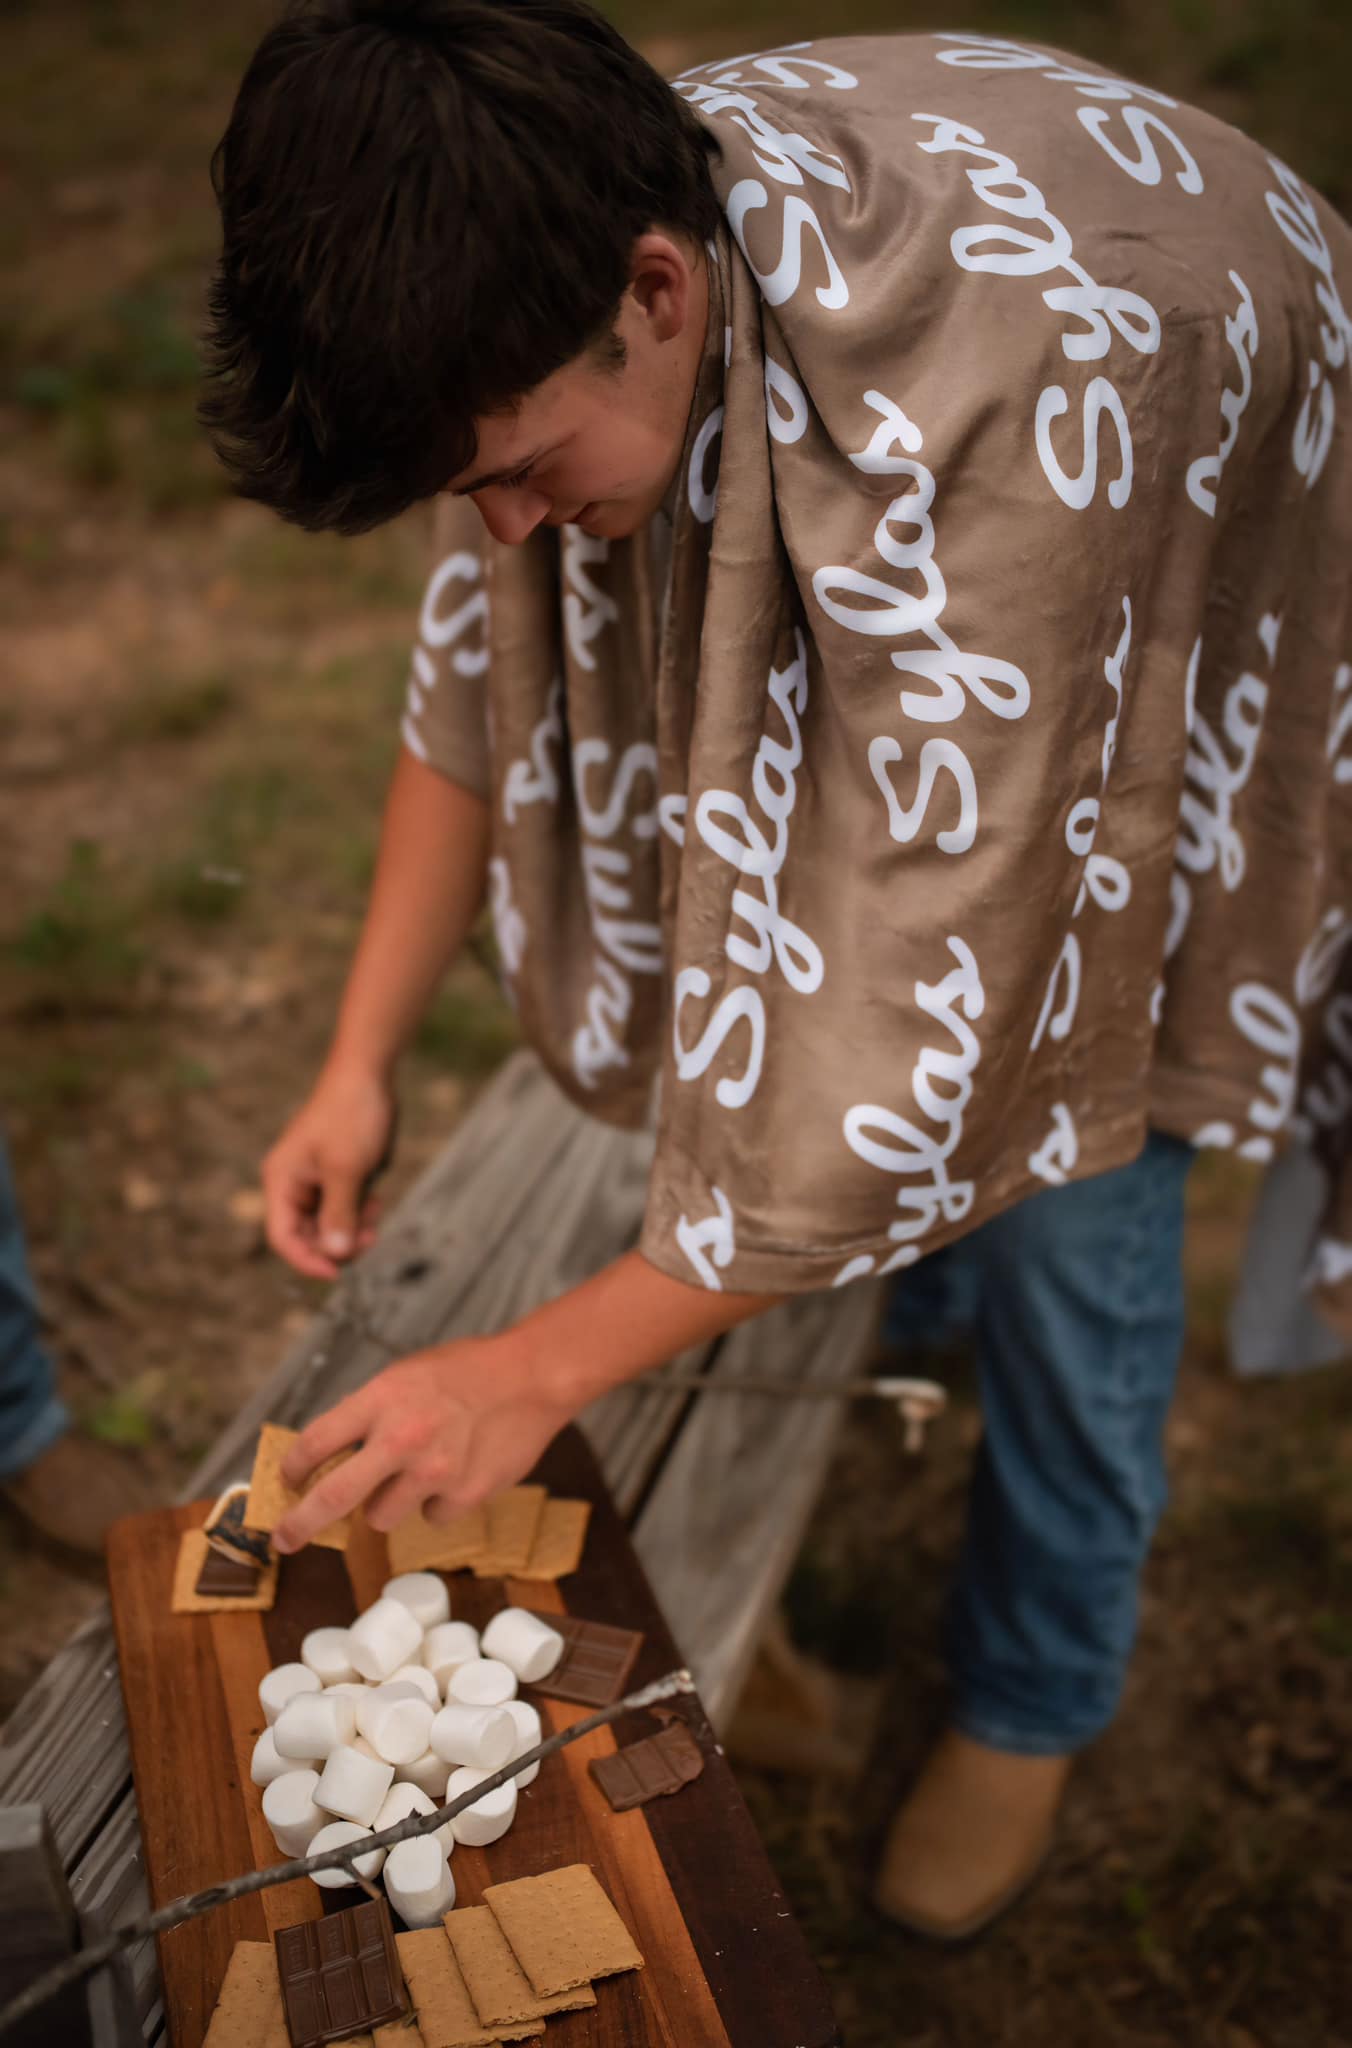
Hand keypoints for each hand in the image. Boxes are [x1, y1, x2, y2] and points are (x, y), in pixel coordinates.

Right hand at [262, 1062, 396, 1278]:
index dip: (307, 1261)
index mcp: (282, 1181)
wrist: (369, 1074)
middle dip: (338, 1243)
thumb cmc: (351, 1115)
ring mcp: (316, 1180)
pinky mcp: (337, 1174)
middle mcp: (293, 1184)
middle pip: (308, 1236)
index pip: (283, 1238)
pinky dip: (360, 1212)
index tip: (337, 1273)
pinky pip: (345, 1207)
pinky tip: (376, 1198)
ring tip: (375, 1211)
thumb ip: (340, 1215)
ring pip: (330, 1225)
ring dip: (353, 1228)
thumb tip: (336, 1256)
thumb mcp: (347, 1170)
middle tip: (370, 1238)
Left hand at [270, 1335, 574, 1551]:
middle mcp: (402, 1437)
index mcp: (382, 1399)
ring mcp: (434, 1471)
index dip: (293, 1468)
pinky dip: (436, 1503)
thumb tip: (331, 1453)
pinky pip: (430, 1517)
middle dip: (300, 1525)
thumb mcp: (406, 1375)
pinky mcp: (464, 1496)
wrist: (532, 1377)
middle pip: (333, 1498)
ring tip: (415, 1474)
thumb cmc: (467, 1372)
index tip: (288, 1481)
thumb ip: (369, 1412)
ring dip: (386, 1504)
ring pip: (380, 1517)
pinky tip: (457, 1472)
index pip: (316, 1442)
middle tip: (285, 1538)